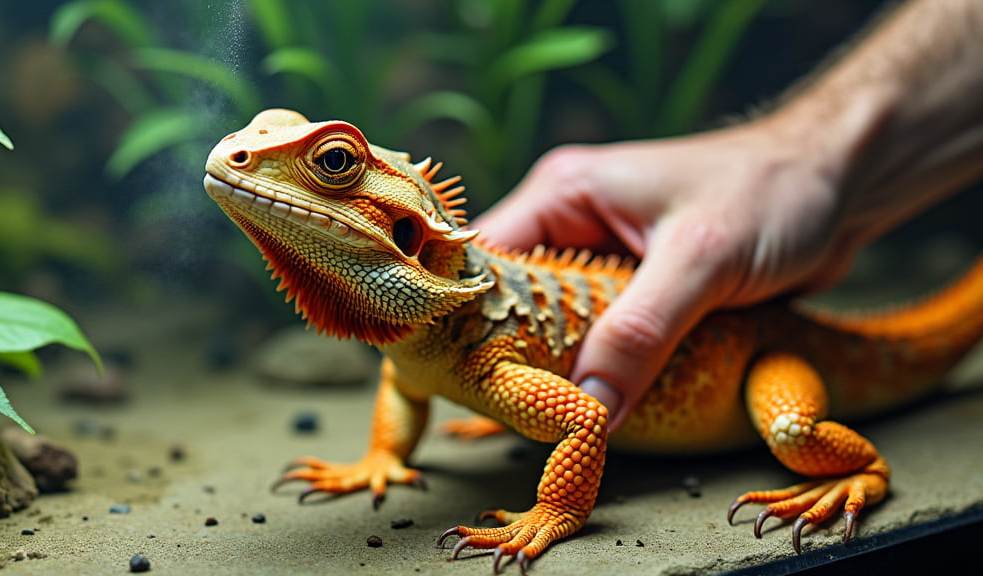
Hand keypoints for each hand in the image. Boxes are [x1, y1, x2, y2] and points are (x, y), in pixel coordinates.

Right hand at [474, 119, 863, 429]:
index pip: (486, 263)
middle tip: (519, 415)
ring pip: (556, 329)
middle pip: (513, 304)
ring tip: (554, 420)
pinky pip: (601, 342)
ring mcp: (604, 261)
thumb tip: (588, 410)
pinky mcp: (639, 292)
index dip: (474, 322)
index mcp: (563, 194)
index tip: (477, 382)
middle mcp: (572, 225)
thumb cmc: (772, 194)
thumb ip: (640, 333)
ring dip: (563, 371)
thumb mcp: (700, 260)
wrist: (840, 183)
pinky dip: (601, 373)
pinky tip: (601, 405)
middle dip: (516, 358)